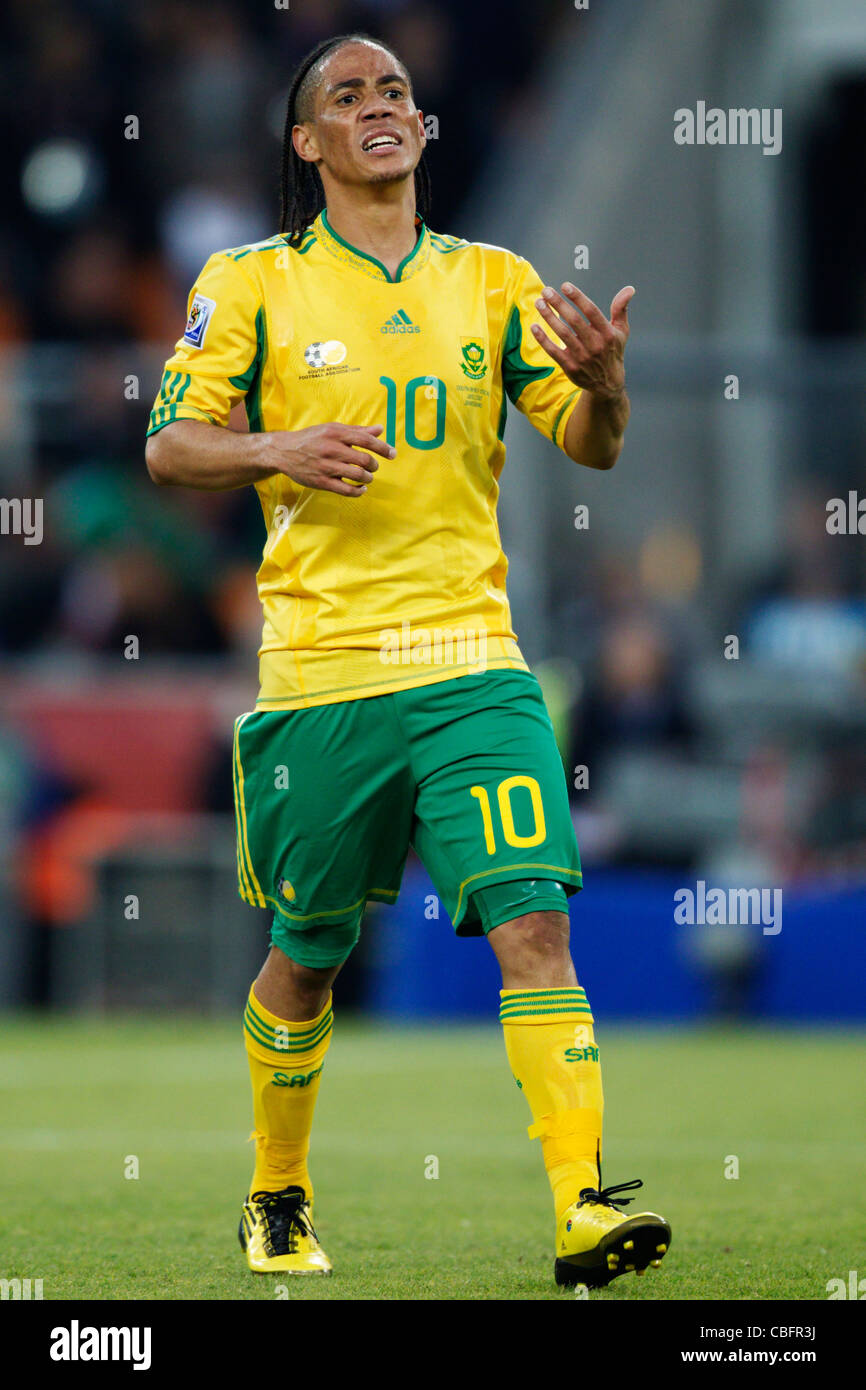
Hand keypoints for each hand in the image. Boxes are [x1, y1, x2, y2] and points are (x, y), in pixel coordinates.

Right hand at [264, 423, 394, 496]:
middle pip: (364, 460)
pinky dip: (358, 491)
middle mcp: (332, 449)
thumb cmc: (312, 438)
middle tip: (373, 467)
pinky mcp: (321, 482)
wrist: (284, 451)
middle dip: (374, 465)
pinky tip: (361, 488)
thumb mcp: (332, 429)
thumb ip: (357, 431)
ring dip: (368, 478)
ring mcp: (326, 466)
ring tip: (367, 477)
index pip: (366, 440)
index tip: (393, 454)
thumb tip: (380, 429)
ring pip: (358, 476)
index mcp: (336, 433)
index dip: (383, 448)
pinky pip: (346, 490)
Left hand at [531, 283, 633, 399]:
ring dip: (548, 317)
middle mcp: (595, 344)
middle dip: (559, 304)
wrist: (607, 384)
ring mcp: (582, 357)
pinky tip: (534, 326)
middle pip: (574, 320)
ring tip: (539, 303)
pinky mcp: (570, 367)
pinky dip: (543, 338)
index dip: (578, 297)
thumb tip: (629, 289)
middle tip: (546, 291)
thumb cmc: (612, 351)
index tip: (565, 286)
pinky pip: (553, 351)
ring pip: (562, 333)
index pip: (591, 311)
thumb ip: (621, 309)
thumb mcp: (622, 331)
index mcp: (607, 333)